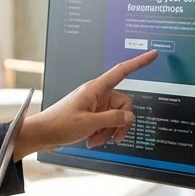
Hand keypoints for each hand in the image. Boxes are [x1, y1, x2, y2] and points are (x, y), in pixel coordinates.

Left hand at [13, 50, 157, 158]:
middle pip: (124, 105)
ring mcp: (94, 106)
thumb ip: (113, 119)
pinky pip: (106, 124)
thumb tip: (130, 116)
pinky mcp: (91, 116)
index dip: (138, 63)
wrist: (42, 135)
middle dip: (120, 124)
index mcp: (96, 89)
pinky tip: (91, 140)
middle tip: (113, 138)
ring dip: (108, 132)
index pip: (121, 71)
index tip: (152, 55)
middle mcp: (97, 95)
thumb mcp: (89, 123)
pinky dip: (102, 134)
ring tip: (95, 140)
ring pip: (115, 118)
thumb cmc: (58, 124)